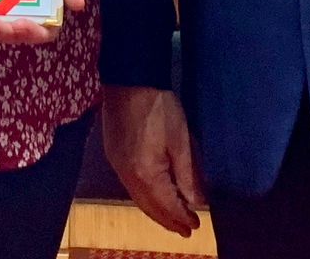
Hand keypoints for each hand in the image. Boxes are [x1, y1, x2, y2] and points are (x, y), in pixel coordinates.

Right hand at [101, 85, 203, 236]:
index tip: (196, 225)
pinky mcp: (113, 155)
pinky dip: (144, 197)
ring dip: (155, 211)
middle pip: (149, 207)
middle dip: (168, 220)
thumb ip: (188, 174)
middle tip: (186, 230)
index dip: (181, 217)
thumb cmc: (160, 107)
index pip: (166, 205)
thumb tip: (197, 201)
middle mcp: (127, 175)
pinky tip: (153, 196)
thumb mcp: (181, 140)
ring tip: (171, 219)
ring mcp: (117, 165)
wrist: (130, 78)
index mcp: (145, 172)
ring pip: (137, 198)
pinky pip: (129, 186)